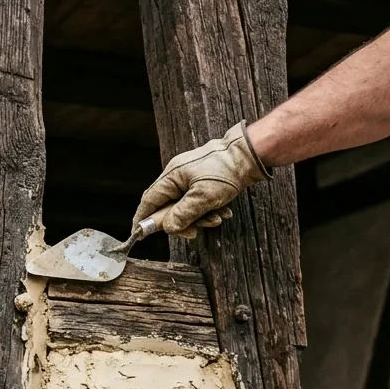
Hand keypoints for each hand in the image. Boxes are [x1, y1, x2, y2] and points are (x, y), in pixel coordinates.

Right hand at [133, 121, 269, 238]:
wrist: (251, 154)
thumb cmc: (227, 171)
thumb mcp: (203, 198)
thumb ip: (181, 215)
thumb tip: (167, 228)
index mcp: (172, 176)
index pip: (149, 201)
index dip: (143, 219)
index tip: (138, 234)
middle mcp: (177, 175)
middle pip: (168, 207)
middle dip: (182, 222)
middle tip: (195, 232)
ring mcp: (190, 177)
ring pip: (185, 207)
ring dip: (200, 218)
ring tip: (217, 218)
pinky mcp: (203, 180)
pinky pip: (198, 202)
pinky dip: (208, 211)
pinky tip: (223, 211)